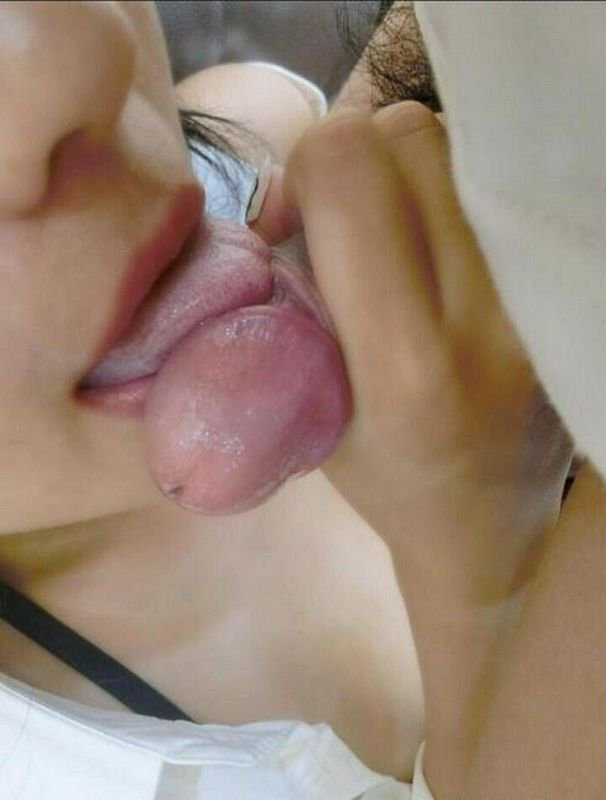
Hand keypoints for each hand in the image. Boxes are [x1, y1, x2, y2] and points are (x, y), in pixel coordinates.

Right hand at [286, 101, 573, 604]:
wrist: (487, 523)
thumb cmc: (380, 479)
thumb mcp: (303, 408)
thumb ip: (286, 302)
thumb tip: (280, 204)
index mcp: (405, 368)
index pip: (350, 172)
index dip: (304, 173)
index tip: (294, 227)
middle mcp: (488, 322)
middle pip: (409, 135)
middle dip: (353, 163)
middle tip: (341, 226)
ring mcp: (539, 301)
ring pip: (455, 146)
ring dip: (402, 174)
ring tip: (393, 239)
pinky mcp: (563, 288)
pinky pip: (491, 181)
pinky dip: (446, 191)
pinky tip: (438, 248)